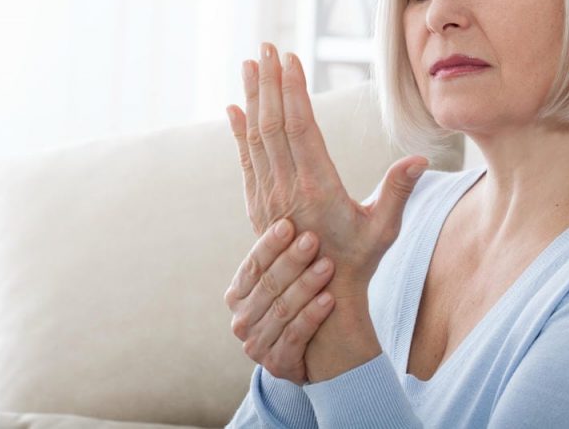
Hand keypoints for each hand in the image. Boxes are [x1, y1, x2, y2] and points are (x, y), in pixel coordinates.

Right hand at [224, 218, 335, 384]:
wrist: (325, 351)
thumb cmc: (307, 300)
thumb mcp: (292, 274)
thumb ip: (286, 246)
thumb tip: (289, 203)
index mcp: (239, 293)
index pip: (252, 265)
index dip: (269, 244)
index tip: (288, 223)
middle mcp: (241, 319)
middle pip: (267, 286)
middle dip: (291, 261)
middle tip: (313, 240)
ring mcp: (256, 344)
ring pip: (281, 310)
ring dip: (305, 286)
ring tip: (328, 266)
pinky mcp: (277, 364)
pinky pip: (294, 336)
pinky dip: (312, 317)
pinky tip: (329, 300)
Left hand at [225, 42, 428, 297]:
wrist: (321, 299)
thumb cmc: (360, 262)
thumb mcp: (385, 229)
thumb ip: (399, 192)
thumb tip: (419, 159)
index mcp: (318, 188)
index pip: (300, 128)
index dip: (293, 91)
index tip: (290, 58)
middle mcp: (287, 189)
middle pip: (273, 124)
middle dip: (269, 82)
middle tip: (266, 47)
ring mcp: (268, 197)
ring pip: (256, 138)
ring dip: (252, 98)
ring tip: (249, 64)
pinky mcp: (258, 205)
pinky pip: (246, 160)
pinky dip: (238, 132)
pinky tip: (233, 108)